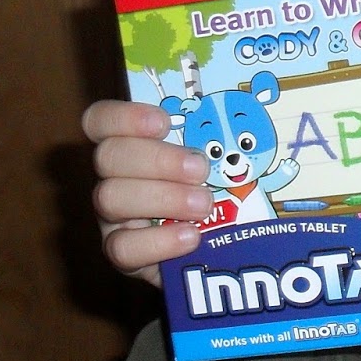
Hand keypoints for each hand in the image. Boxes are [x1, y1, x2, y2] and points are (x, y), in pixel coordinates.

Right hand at [83, 99, 212, 288]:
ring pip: (111, 198)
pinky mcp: (126, 256)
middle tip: (201, 169)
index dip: (124, 116)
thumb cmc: (224, 192)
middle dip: (157, 159)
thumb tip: (259, 104)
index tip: (163, 123)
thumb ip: (226, 136)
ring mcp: (115, 218)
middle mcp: (116, 178)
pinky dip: (159, 242)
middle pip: (108, 156)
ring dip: (163, 197)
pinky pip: (123, 248)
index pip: (102, 121)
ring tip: (204, 205)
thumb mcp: (226, 161)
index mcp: (132, 146)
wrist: (227, 251)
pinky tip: (192, 237)